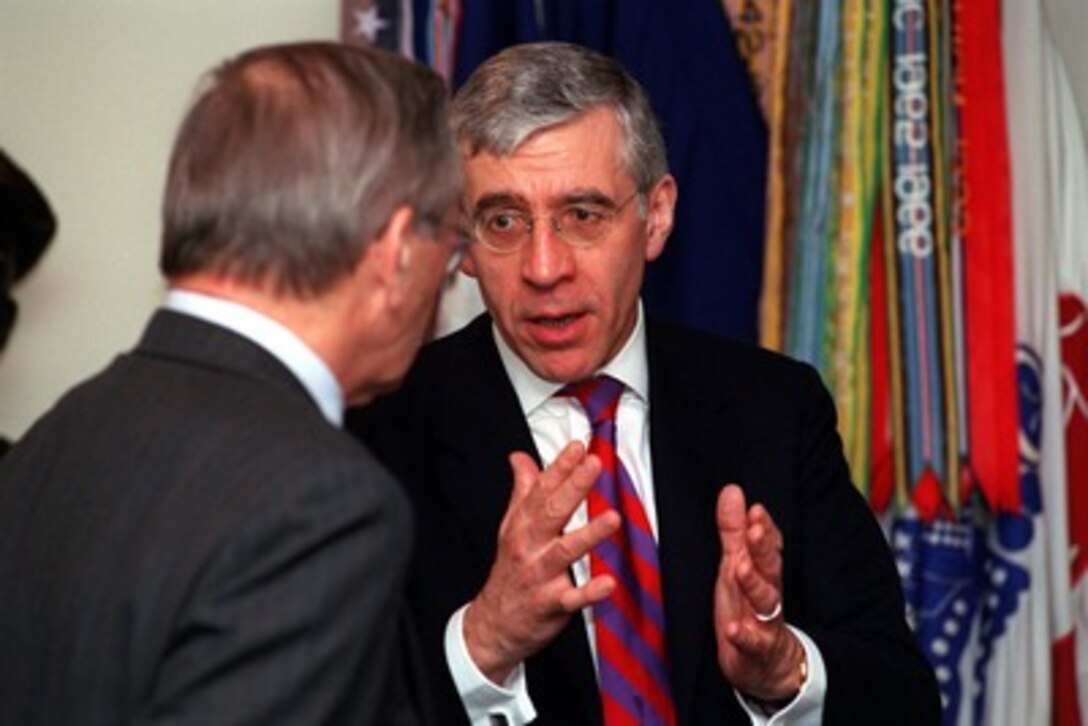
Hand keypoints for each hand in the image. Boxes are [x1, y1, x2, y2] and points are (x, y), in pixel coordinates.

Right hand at [463, 441, 620, 682]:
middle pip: (552, 512)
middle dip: (574, 487)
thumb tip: (520, 457)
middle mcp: (529, 546)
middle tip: (594, 465)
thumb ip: (522, 491)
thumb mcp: (511, 527)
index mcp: (522, 525)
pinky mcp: (552, 604)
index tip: (579, 446)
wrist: (493, 624)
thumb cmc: (510, 569)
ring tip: (612, 518)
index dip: (560, 467)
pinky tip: (608, 582)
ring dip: (589, 535)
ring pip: (565, 551)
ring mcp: (540, 575)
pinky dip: (590, 592)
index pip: (541, 490)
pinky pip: (573, 598)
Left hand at [714, 484, 805, 700]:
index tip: (755, 509)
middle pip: (770, 569)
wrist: (770, 667)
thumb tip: (732, 491)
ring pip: (765, 603)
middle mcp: (767, 595)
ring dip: (754, 585)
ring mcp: (764, 624)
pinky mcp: (756, 651)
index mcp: (763, 573)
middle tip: (754, 527)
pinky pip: (753, 644)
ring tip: (740, 567)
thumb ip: (734, 531)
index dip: (763, 529)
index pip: (769, 548)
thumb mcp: (737, 566)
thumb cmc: (749, 610)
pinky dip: (744, 637)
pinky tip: (733, 629)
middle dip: (763, 548)